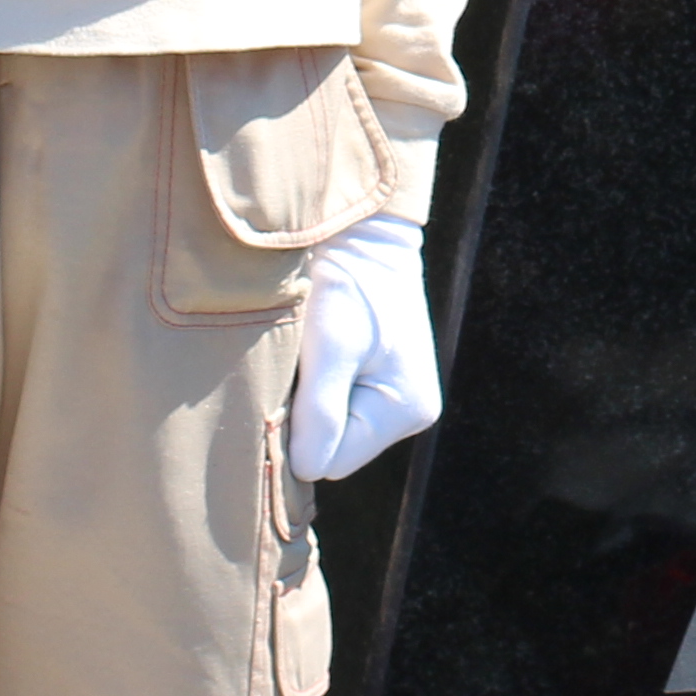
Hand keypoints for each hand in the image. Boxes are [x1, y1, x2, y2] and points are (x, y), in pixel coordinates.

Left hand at [287, 210, 443, 482]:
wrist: (359, 226)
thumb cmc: (348, 278)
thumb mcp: (331, 343)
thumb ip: (321, 411)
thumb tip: (305, 470)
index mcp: (407, 409)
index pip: (330, 461)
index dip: (298, 432)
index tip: (288, 380)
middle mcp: (405, 410)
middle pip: (329, 447)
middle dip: (302, 414)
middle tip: (296, 361)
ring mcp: (389, 394)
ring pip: (324, 428)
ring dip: (303, 396)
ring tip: (304, 349)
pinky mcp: (372, 377)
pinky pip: (328, 404)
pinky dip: (310, 382)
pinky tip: (309, 349)